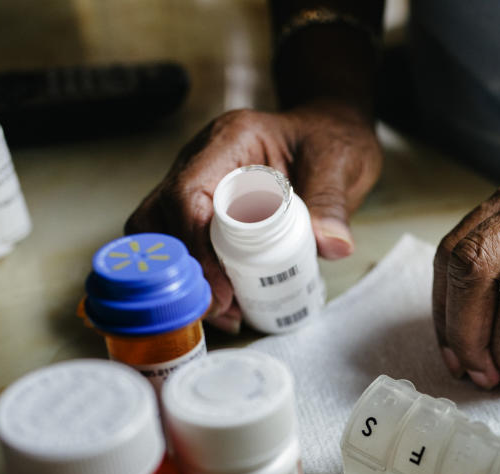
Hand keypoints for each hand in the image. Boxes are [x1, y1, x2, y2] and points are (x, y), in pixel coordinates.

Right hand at [126, 101, 381, 332]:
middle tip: (220, 307)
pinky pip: (183, 245)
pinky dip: (197, 277)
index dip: (196, 244)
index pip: (188, 191)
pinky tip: (227, 304)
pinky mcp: (204, 209)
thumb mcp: (340, 164)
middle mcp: (202, 159)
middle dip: (183, 269)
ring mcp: (198, 184)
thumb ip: (332, 202)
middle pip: (159, 216)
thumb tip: (331, 245)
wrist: (331, 135)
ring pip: (161, 234)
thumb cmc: (330, 141)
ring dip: (185, 277)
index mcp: (230, 140)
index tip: (222, 287)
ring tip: (225, 311)